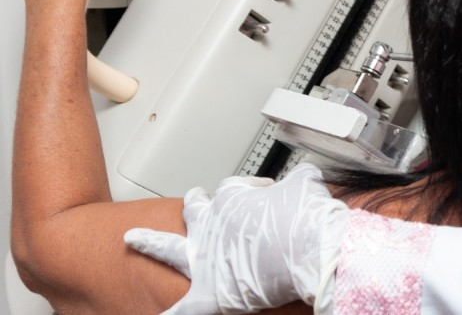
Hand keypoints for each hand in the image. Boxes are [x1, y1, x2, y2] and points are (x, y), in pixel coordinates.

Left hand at [124, 164, 350, 313]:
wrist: (312, 248)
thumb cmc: (311, 218)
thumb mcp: (308, 184)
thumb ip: (300, 179)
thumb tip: (305, 175)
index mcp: (235, 199)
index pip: (233, 189)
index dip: (249, 189)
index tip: (265, 191)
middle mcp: (212, 225)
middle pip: (193, 208)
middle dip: (193, 203)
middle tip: (194, 198)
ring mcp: (205, 258)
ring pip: (168, 248)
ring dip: (151, 243)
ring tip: (135, 239)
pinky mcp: (208, 293)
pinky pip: (181, 310)